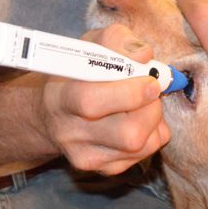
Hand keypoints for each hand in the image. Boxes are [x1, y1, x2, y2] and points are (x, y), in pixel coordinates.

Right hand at [36, 24, 169, 174]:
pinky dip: (154, 133)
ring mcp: (87, 156)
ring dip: (155, 120)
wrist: (52, 114)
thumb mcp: (89, 46)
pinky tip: (141, 118)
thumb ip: (115, 40)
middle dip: (151, 108)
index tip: (150, 80)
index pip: (92, 102)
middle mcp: (71, 133)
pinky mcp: (103, 169)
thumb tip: (143, 54)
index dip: (129, 93)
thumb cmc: (77, 73)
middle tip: (152, 89)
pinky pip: (145, 154)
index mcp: (61, 98)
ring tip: (146, 102)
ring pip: (140, 146)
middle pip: (127, 134)